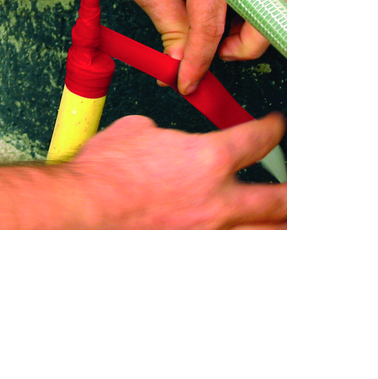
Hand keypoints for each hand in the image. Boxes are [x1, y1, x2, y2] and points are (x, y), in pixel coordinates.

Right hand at [0, 113, 285, 229]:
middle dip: (294, 194)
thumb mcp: (138, 131)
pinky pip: (229, 250)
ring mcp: (207, 233)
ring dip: (277, 226)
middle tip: (298, 189)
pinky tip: (245, 239)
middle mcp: (218, 201)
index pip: (260, 140)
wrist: (79, 210)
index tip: (275, 127)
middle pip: (281, 200)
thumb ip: (166, 137)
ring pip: (262, 234)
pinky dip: (241, 242)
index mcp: (210, 159)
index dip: (273, 129)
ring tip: (285, 222)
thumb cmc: (103, 173)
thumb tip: (165, 139)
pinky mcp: (190, 251)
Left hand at [102, 0, 285, 96]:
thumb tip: (181, 64)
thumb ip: (170, 28)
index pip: (212, 25)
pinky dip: (258, 9)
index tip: (188, 82)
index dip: (201, 61)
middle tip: (211, 56)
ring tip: (222, 39)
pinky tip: (233, 21)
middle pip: (261, 14)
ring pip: (275, 0)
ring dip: (254, 28)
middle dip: (241, 47)